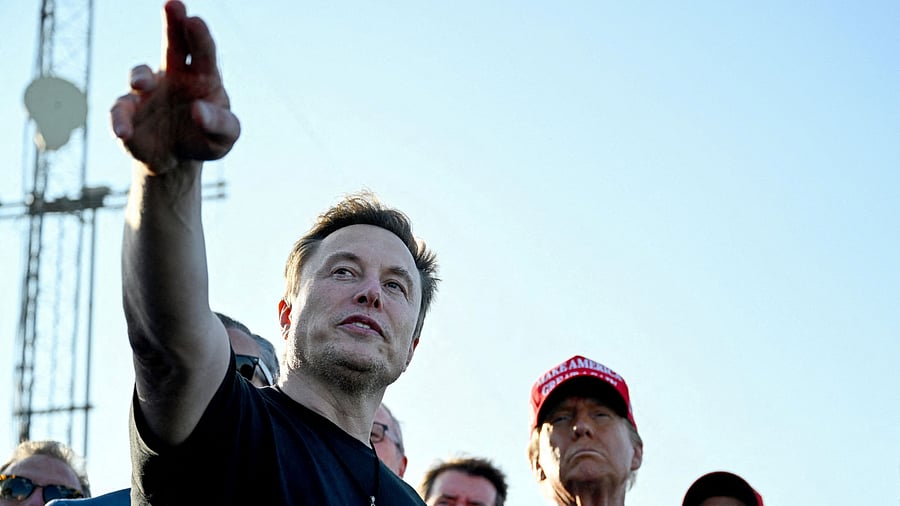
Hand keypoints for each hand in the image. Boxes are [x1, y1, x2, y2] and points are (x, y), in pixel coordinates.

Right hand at [110, 1, 239, 173]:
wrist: (176, 160)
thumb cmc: (205, 140)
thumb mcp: (224, 137)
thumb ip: (219, 124)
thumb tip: (198, 110)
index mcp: (202, 77)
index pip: (203, 52)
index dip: (199, 35)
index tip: (194, 20)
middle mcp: (174, 75)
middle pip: (173, 44)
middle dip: (173, 23)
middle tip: (173, 4)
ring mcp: (148, 91)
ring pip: (141, 74)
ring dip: (140, 76)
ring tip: (141, 84)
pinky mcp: (128, 111)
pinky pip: (120, 111)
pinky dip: (119, 120)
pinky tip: (123, 132)